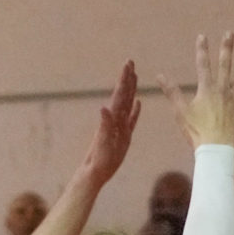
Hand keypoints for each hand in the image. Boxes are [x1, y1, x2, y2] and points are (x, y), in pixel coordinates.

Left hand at [80, 60, 140, 189]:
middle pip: (123, 94)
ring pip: (128, 103)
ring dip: (131, 89)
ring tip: (134, 76)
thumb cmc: (98, 159)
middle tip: (130, 62)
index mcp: (112, 118)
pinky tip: (137, 103)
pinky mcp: (124, 136)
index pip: (119, 94)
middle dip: (127, 78)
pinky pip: (131, 119)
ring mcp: (120, 126)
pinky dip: (135, 110)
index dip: (124, 79)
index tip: (128, 64)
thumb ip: (104, 125)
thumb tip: (103, 108)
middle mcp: (116, 119)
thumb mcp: (102, 142)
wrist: (95, 172)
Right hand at [162, 31, 233, 153]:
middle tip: (229, 33)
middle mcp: (223, 90)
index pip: (203, 65)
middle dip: (226, 48)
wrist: (216, 148)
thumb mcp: (180, 112)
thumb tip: (159, 76)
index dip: (202, 50)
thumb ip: (172, 92)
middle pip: (224, 65)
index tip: (202, 36)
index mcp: (206, 89)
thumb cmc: (197, 131)